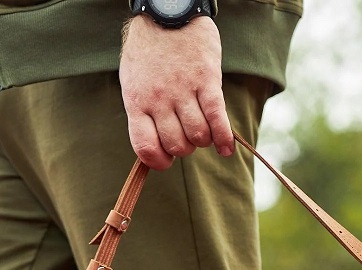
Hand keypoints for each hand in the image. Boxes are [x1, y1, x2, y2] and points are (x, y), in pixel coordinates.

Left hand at [119, 15, 233, 169]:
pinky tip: (227, 148)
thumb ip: (142, 113)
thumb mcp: (134, 82)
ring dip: (203, 140)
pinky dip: (224, 138)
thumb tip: (154, 147)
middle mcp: (159, 99)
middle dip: (185, 148)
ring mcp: (183, 90)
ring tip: (203, 130)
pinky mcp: (206, 80)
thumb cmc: (149, 52)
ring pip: (198, 136)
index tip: (166, 159)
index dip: (159, 162)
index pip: (146, 148)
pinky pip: (217, 119)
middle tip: (187, 135)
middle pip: (177, 145)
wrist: (167, 12)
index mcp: (137, 102)